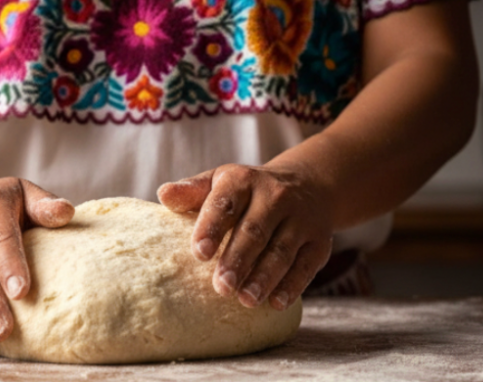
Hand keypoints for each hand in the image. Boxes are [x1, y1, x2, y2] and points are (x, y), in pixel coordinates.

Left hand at [157, 164, 332, 310]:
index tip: (199, 253)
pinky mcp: (319, 242)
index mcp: (243, 180)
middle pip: (255, 230)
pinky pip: (306, 265)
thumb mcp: (220, 182)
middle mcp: (275, 196)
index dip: (211, 227)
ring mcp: (301, 219)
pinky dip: (292, 285)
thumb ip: (192, 192)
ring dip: (264, 277)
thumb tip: (163, 195)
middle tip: (222, 286)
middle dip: (238, 260)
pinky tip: (276, 302)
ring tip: (245, 299)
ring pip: (281, 250)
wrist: (307, 184)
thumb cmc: (248, 191)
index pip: (225, 203)